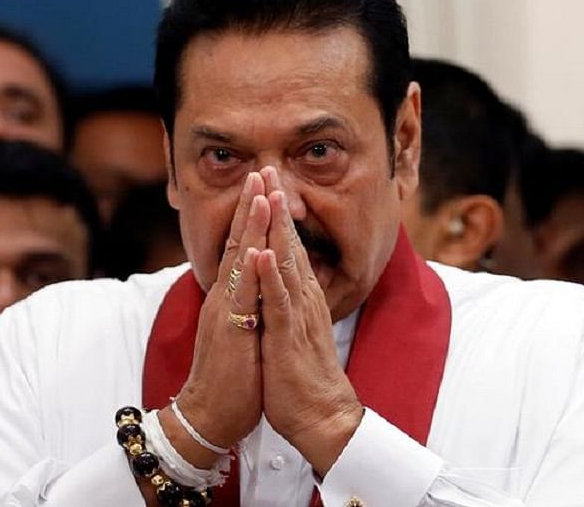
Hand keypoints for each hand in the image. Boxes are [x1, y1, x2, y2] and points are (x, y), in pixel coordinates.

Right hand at [162, 171, 269, 466]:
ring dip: (251, 225)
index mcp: (230, 298)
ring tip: (261, 192)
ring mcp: (225, 313)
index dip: (253, 217)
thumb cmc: (229, 377)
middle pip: (238, 243)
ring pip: (239, 261)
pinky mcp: (230, 333)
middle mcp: (225, 298)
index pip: (242, 249)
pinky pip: (242, 298)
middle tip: (261, 171)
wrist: (207, 416)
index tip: (263, 186)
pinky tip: (256, 248)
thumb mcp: (239, 332)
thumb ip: (246, 306)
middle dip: (251, 206)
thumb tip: (257, 284)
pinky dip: (250, 271)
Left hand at [256, 166, 362, 475]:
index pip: (288, 246)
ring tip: (269, 192)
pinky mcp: (289, 335)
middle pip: (289, 243)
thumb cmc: (302, 376)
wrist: (321, 416)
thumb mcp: (294, 329)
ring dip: (276, 226)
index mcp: (300, 296)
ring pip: (286, 262)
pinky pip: (278, 301)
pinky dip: (269, 275)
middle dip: (277, 205)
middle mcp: (302, 297)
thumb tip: (281, 281)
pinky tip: (261, 251)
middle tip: (268, 168)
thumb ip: (288, 302)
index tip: (267, 183)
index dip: (277, 215)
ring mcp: (297, 314)